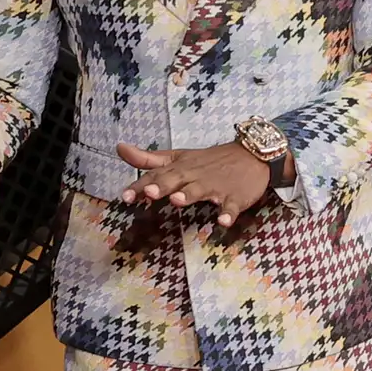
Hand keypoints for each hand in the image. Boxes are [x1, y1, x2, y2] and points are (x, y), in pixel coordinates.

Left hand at [114, 140, 274, 227]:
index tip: (126, 196)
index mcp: (179, 168)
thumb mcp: (177, 157)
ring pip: (200, 190)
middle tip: (150, 193)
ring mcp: (215, 186)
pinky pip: (231, 207)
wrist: (251, 156)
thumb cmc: (209, 161)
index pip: (156, 175)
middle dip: (163, 186)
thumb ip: (148, 159)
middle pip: (176, 180)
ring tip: (178, 201)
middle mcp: (194, 176)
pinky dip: (228, 213)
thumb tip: (119, 148)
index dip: (141, 185)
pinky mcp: (235, 196)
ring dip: (190, 195)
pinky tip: (223, 221)